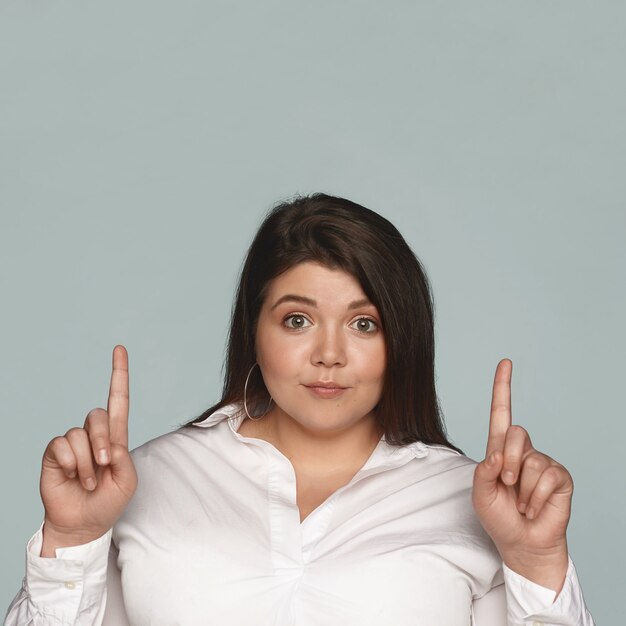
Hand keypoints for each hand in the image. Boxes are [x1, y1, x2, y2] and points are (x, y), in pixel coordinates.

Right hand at [40, 345, 136, 555]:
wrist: (83, 524)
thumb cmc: (108, 502)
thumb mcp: (127, 481)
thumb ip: (123, 459)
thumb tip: (109, 443)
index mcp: (116, 437)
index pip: (119, 400)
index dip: (119, 374)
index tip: (119, 349)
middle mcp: (94, 435)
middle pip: (98, 415)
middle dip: (102, 441)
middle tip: (103, 466)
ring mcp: (73, 443)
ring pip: (80, 434)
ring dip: (85, 462)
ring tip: (87, 481)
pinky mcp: (55, 452)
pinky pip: (62, 444)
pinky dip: (69, 463)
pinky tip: (69, 476)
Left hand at [472, 359, 571, 591]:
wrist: (522, 543)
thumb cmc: (499, 517)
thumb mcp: (480, 494)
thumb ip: (484, 471)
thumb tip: (499, 453)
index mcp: (499, 449)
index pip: (501, 412)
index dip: (502, 387)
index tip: (505, 362)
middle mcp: (522, 450)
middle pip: (515, 432)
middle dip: (508, 460)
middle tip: (508, 484)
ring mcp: (542, 462)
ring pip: (531, 458)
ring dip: (522, 487)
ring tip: (521, 502)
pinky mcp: (560, 476)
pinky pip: (547, 476)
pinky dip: (536, 496)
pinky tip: (534, 507)